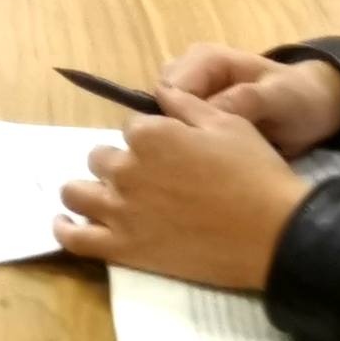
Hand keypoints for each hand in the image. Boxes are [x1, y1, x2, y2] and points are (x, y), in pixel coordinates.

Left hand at [52, 89, 313, 291]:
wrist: (275, 235)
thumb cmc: (256, 175)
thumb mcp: (228, 124)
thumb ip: (187, 106)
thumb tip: (160, 92)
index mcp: (150, 136)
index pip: (131, 129)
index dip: (149, 139)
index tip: (169, 152)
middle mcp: (126, 169)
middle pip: (101, 158)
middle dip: (119, 164)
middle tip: (148, 179)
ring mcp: (120, 211)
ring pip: (76, 192)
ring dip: (86, 189)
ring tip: (102, 196)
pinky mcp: (122, 248)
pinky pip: (75, 238)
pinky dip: (64, 228)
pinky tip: (66, 222)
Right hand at [159, 43, 339, 159]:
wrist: (316, 107)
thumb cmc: (298, 97)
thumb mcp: (280, 97)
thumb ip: (246, 101)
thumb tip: (206, 113)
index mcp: (205, 59)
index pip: (168, 90)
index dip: (178, 121)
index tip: (201, 149)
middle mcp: (189, 72)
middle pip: (160, 106)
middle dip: (177, 132)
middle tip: (207, 158)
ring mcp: (190, 94)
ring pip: (165, 122)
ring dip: (182, 142)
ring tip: (209, 161)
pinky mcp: (194, 115)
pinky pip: (177, 132)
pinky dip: (188, 146)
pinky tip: (207, 161)